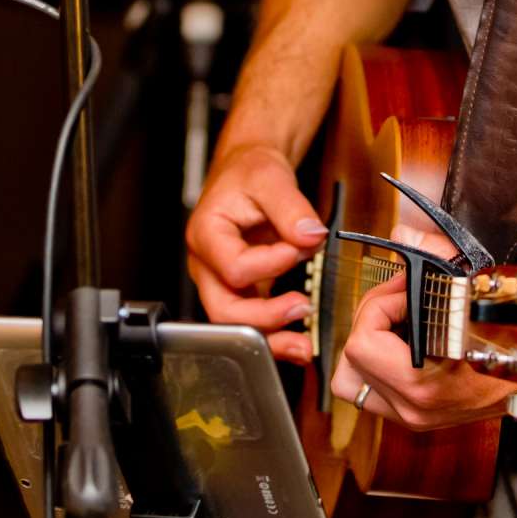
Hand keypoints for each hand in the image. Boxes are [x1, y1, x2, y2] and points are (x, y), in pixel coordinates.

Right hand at [185, 144, 325, 365]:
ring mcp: (221, 281)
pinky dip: (275, 334)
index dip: (270, 264)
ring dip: (270, 338)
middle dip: (264, 318)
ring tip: (304, 345)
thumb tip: (310, 236)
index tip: (298, 247)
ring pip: (235, 324)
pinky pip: (251, 321)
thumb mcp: (270, 177)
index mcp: (206, 234)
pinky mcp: (240, 290)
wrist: (247, 172)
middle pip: (224, 309)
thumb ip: (291, 207)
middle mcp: (207, 264)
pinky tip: (300, 341)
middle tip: (302, 307)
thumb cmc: (249, 173)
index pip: (234, 267)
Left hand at [328, 224, 516, 430]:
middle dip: (371, 321)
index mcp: (421, 385)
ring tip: (398, 324)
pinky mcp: (417, 417)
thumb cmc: (514, 333)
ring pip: (354, 380)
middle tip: (400, 300)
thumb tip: (401, 235)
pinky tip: (407, 342)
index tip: (405, 289)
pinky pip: (373, 390)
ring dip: (368, 347)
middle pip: (350, 361)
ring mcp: (413, 417)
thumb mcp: (474, 286)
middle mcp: (412, 409)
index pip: (361, 343)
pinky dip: (379, 364)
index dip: (380, 305)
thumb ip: (433, 254)